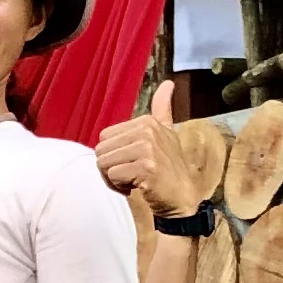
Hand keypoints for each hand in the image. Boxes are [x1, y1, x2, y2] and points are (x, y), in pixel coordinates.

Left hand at [93, 81, 201, 223]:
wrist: (181, 199)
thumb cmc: (168, 169)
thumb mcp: (166, 134)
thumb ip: (163, 109)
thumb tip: (169, 83)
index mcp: (147, 121)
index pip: (105, 137)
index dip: (113, 155)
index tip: (132, 163)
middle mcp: (147, 131)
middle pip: (101, 150)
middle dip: (110, 168)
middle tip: (131, 175)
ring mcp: (147, 148)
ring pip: (103, 163)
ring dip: (113, 179)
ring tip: (134, 181)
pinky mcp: (146, 167)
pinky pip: (112, 175)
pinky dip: (119, 187)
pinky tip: (137, 188)